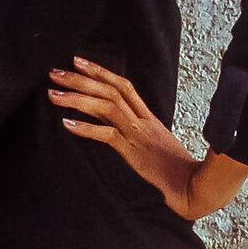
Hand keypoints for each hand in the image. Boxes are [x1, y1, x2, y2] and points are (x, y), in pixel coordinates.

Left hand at [48, 57, 247, 221]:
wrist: (194, 187)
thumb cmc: (176, 172)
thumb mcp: (157, 147)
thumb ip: (140, 136)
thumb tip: (118, 132)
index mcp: (149, 118)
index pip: (123, 86)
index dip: (100, 72)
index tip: (79, 62)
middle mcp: (143, 121)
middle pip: (110, 90)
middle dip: (81, 79)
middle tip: (55, 72)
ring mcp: (138, 135)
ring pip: (106, 106)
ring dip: (77, 98)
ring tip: (53, 94)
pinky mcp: (134, 152)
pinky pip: (107, 135)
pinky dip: (86, 128)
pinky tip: (66, 123)